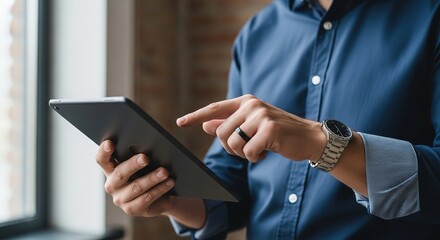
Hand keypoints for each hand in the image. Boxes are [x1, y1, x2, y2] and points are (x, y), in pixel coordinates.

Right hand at [95, 140, 174, 216]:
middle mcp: (112, 185)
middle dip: (133, 164)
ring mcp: (120, 199)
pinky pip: (147, 198)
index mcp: (110, 169)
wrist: (159, 197)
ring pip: (136, 187)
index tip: (110, 143)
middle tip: (145, 158)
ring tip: (164, 171)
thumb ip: (139, 156)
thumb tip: (149, 147)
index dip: (104, 151)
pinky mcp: (132, 209)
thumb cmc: (147, 174)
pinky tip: (169, 182)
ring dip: (152, 178)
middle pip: (120, 173)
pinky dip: (160, 189)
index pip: (102, 159)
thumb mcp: (141, 165)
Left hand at [177, 94, 325, 161]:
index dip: (196, 115)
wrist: (309, 138)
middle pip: (222, 133)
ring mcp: (261, 115)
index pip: (215, 108)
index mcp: (246, 102)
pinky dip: (255, 158)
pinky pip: (248, 152)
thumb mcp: (252, 127)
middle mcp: (251, 105)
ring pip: (233, 143)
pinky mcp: (269, 128)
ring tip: (258, 149)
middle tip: (247, 150)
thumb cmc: (278, 133)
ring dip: (243, 154)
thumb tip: (205, 125)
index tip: (180, 122)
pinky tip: (266, 152)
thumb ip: (229, 124)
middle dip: (231, 148)